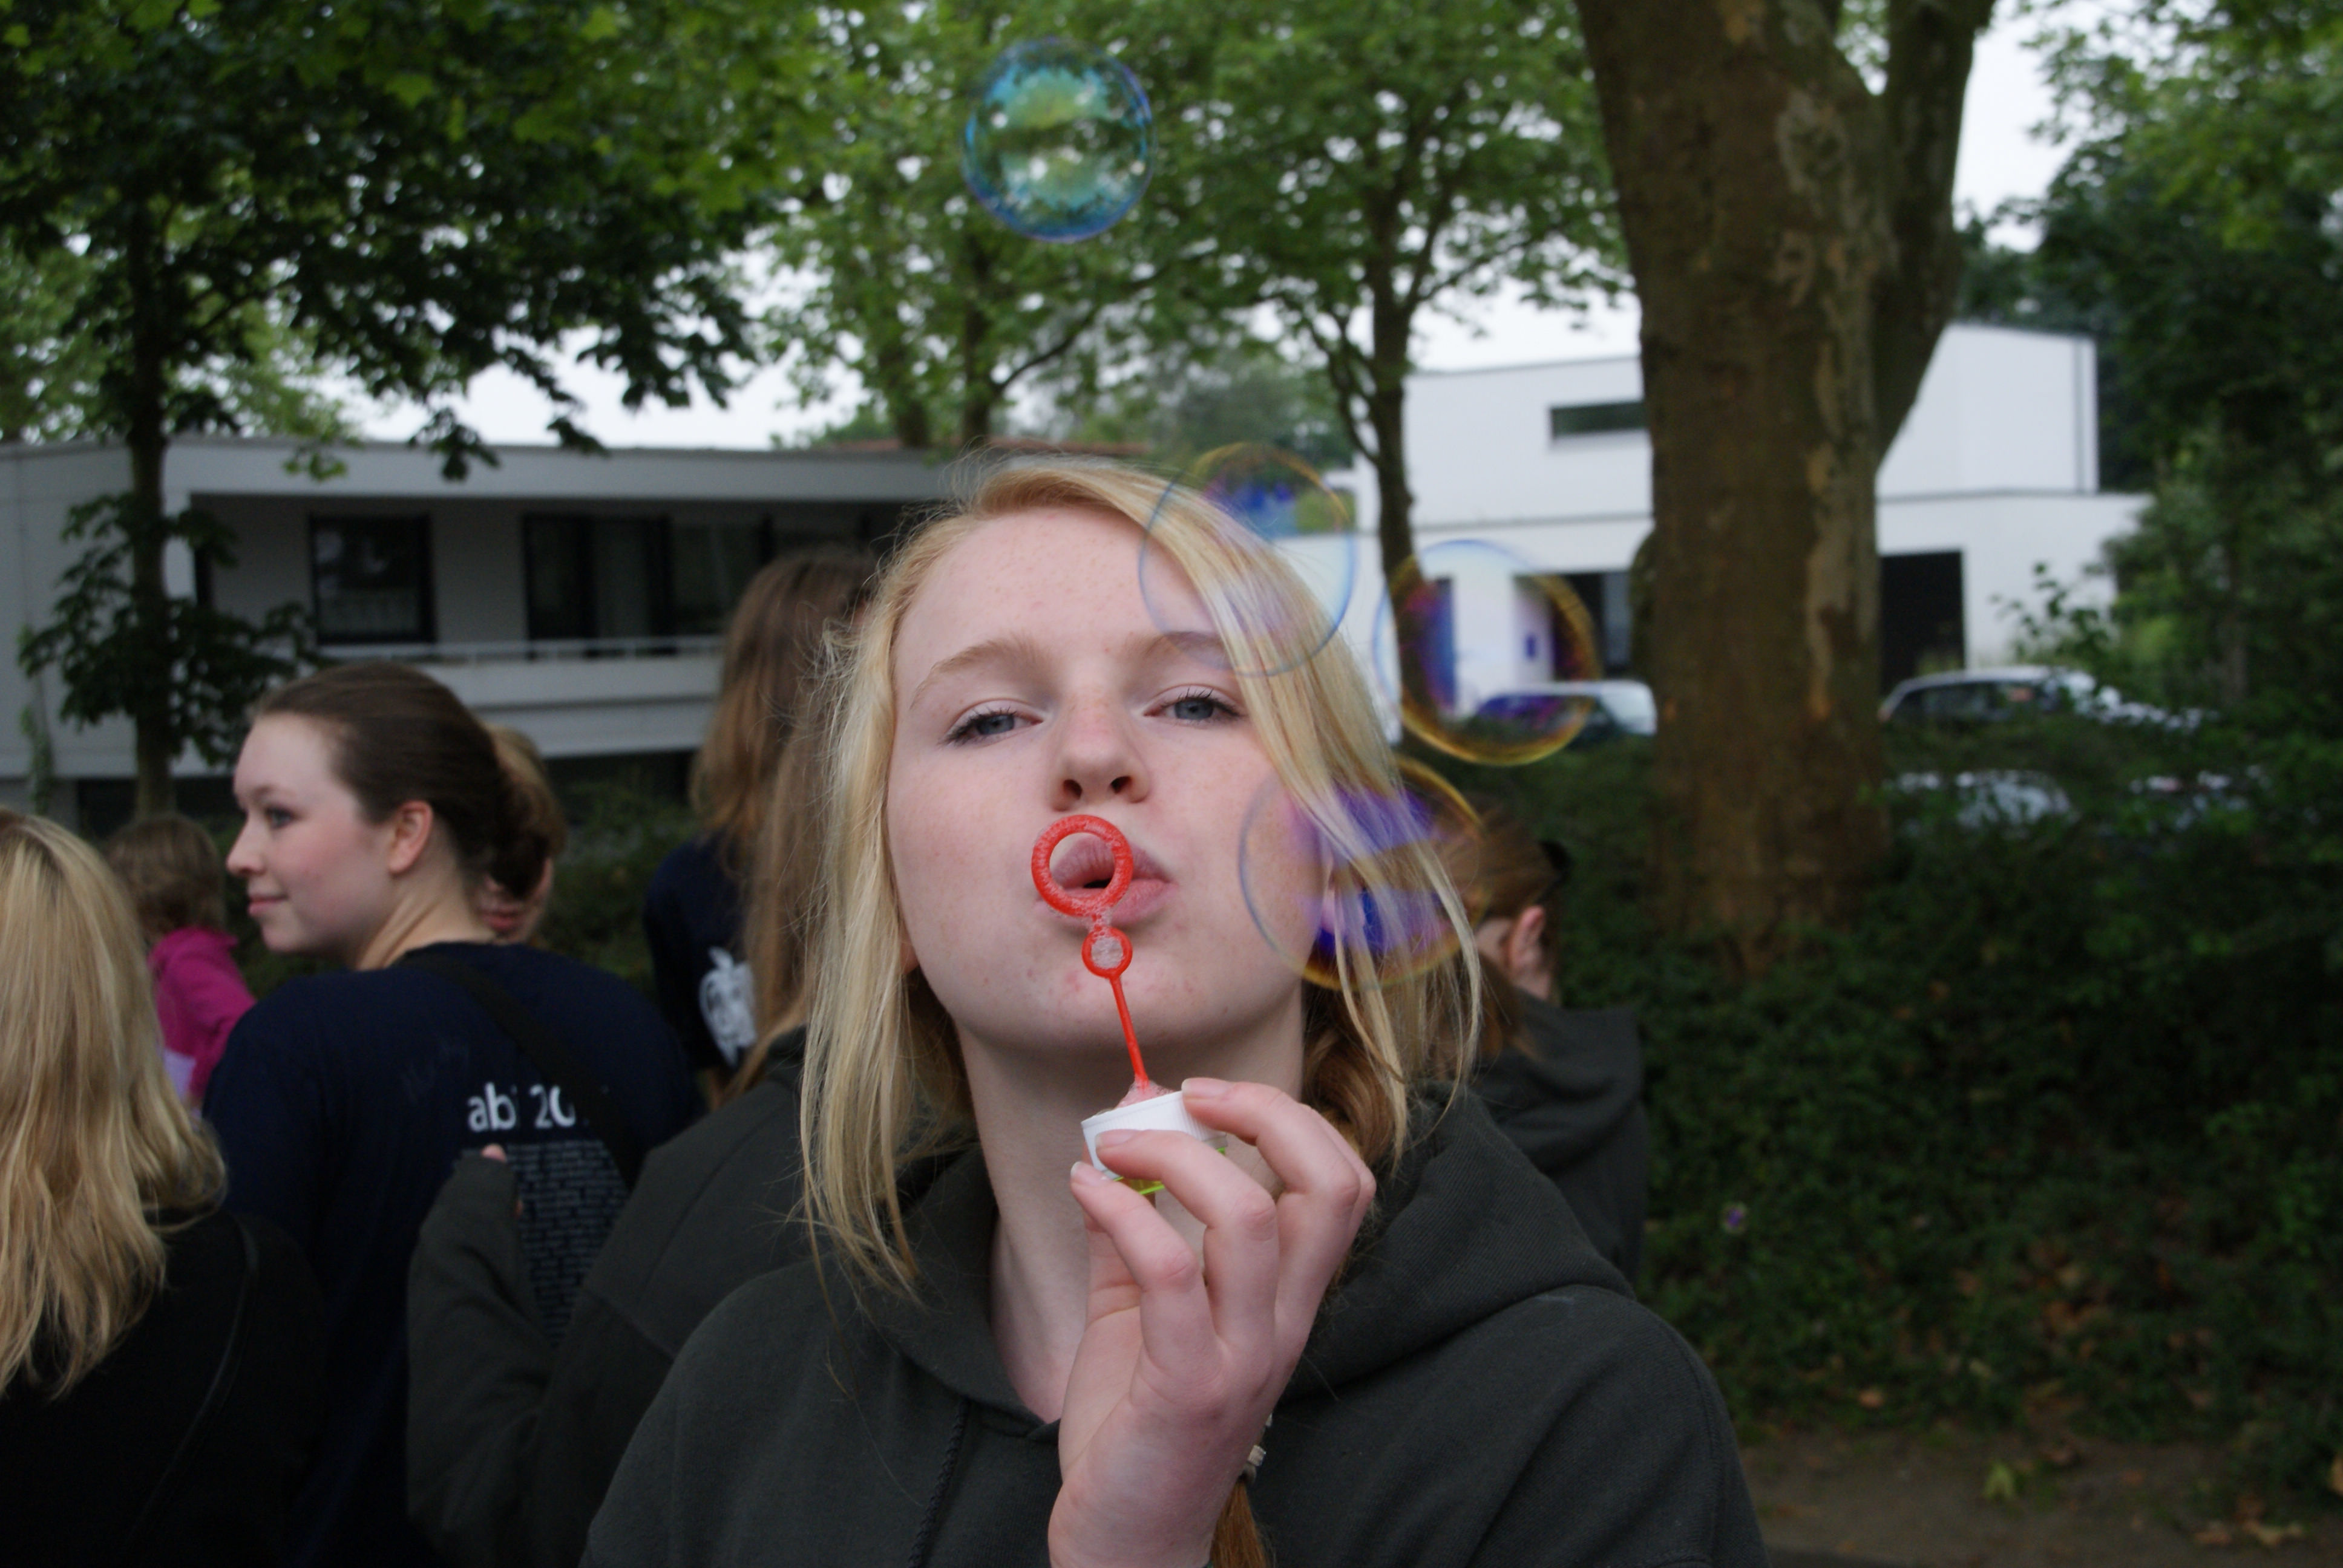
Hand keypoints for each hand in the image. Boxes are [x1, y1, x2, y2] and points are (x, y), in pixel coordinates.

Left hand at [1049, 1079, 1373, 1567]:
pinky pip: (1169, 1273)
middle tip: (1188, 1097)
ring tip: (1113, 1147)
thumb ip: (1131, 1229)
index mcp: (1286, 1301)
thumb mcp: (1135, 1311)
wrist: (1124, 1541)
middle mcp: (1284, 1323)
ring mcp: (1243, 1356)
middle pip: (1331, 1186)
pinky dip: (1120, 1210)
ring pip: (1251, 1218)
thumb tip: (1113, 1138)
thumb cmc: (1133, 1425)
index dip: (1291, 1117)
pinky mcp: (1189, 1387)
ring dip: (1174, 1155)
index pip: (1342, 1183)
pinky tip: (1084, 1191)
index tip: (1209, 1097)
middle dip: (1266, 1112)